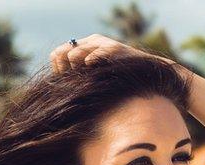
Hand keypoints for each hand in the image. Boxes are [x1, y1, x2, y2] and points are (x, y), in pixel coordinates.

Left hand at [50, 34, 167, 73]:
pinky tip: (92, 70)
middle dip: (63, 69)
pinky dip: (90, 63)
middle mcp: (92, 41)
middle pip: (63, 52)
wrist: (147, 76)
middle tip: (71, 81)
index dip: (57, 69)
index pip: (57, 53)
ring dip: (74, 68)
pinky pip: (94, 55)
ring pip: (74, 53)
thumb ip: (80, 76)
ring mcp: (103, 43)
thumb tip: (60, 83)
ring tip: (83, 78)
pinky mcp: (114, 49)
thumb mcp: (96, 77)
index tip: (64, 81)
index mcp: (86, 46)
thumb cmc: (120, 80)